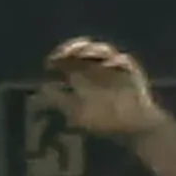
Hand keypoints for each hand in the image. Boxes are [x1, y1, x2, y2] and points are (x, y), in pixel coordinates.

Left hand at [38, 38, 165, 140]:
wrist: (134, 128)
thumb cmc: (105, 122)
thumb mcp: (76, 113)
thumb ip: (60, 101)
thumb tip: (41, 88)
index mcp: (82, 73)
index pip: (68, 57)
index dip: (59, 56)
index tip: (50, 62)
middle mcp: (96, 66)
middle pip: (83, 48)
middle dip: (75, 47)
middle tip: (67, 53)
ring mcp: (114, 66)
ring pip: (102, 50)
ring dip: (92, 50)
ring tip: (84, 53)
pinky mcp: (130, 70)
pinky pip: (123, 61)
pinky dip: (115, 61)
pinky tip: (109, 65)